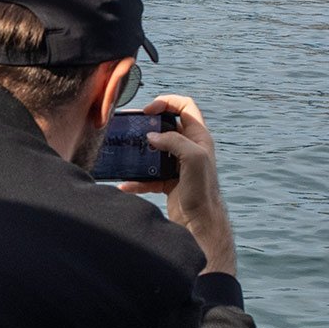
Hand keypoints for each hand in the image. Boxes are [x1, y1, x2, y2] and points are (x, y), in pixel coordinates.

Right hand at [118, 94, 235, 276]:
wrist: (200, 225)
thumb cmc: (202, 191)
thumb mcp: (193, 158)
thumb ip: (174, 141)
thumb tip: (152, 137)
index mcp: (199, 137)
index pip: (185, 106)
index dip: (167, 102)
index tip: (149, 111)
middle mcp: (189, 148)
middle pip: (166, 126)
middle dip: (149, 125)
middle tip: (134, 128)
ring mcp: (178, 165)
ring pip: (155, 149)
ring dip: (141, 151)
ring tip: (127, 152)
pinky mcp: (168, 182)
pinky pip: (148, 175)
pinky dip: (136, 178)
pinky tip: (126, 184)